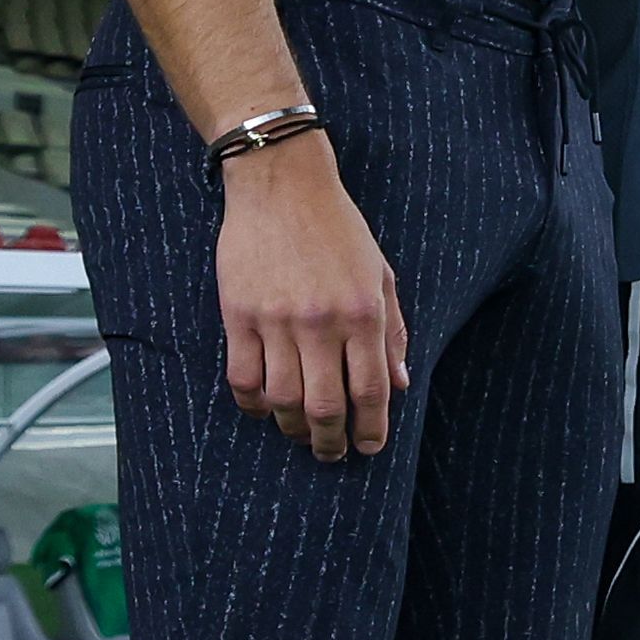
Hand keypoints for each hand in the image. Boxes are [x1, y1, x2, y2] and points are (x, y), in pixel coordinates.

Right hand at [215, 130, 404, 457]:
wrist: (282, 185)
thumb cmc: (338, 229)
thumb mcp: (381, 275)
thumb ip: (392, 332)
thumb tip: (400, 385)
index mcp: (362, 313)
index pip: (370, 390)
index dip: (371, 429)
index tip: (369, 448)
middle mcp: (321, 323)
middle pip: (324, 407)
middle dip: (331, 443)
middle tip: (333, 454)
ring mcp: (276, 321)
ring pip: (282, 401)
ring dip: (292, 429)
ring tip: (301, 435)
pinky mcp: (239, 315)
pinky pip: (243, 378)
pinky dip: (253, 404)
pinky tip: (263, 408)